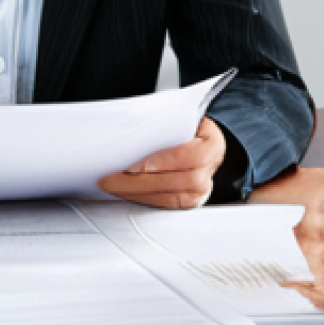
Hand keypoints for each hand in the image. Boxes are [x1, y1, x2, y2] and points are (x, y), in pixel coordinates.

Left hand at [99, 115, 225, 209]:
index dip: (157, 162)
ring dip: (136, 193)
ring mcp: (201, 191)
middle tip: (112, 178)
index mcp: (211, 146)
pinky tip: (126, 192)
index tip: (131, 165)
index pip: (184, 156)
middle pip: (173, 182)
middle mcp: (209, 172)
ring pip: (167, 198)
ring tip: (113, 186)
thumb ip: (167, 125)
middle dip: (137, 182)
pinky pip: (165, 205)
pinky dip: (143, 199)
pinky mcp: (189, 203)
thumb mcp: (185, 119)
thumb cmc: (191, 128)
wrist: (206, 143)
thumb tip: (136, 129)